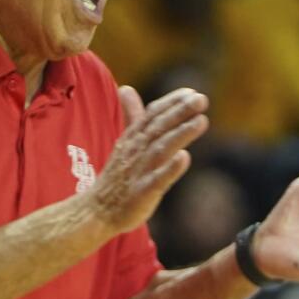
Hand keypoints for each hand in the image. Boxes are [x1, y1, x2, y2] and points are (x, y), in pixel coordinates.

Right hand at [89, 86, 208, 233]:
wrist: (97, 210)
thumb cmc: (117, 176)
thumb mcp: (124, 142)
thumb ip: (132, 116)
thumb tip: (126, 88)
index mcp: (133, 138)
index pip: (153, 114)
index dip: (172, 102)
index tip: (191, 92)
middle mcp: (136, 151)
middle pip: (159, 127)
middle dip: (180, 111)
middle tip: (201, 99)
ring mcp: (139, 171)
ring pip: (161, 149)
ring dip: (181, 134)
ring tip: (201, 121)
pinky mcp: (143, 192)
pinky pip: (158, 179)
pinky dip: (170, 168)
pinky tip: (184, 158)